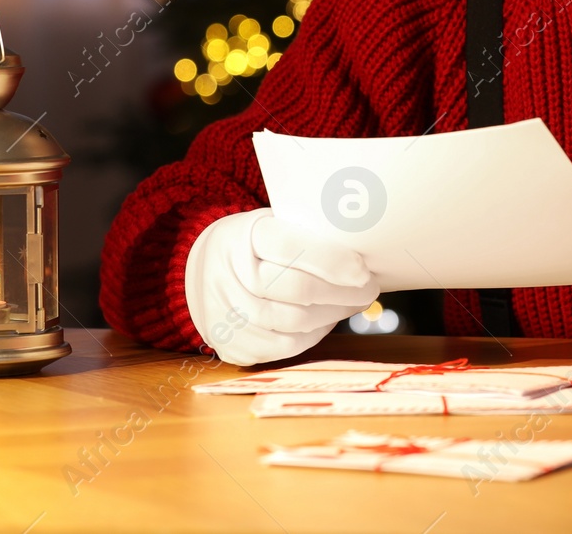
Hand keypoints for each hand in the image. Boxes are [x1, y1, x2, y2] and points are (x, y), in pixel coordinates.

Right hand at [184, 208, 379, 365]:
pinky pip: (283, 347)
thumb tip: (364, 246)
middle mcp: (228, 273)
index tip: (362, 270)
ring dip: (333, 315)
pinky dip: (312, 335)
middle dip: (342, 292)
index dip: (331, 260)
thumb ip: (307, 233)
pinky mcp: (230, 344)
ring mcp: (225, 313)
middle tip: (369, 288)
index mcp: (244, 235)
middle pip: (297, 290)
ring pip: (294, 323)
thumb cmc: (253, 245)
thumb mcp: (271, 223)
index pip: (291, 247)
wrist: (202, 273)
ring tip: (353, 303)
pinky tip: (325, 320)